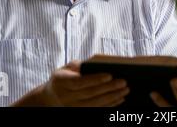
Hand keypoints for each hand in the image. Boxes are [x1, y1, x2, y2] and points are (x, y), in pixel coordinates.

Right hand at [14, 60, 129, 105]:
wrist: (51, 97)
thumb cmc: (63, 77)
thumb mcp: (66, 68)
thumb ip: (79, 65)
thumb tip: (96, 63)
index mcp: (60, 82)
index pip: (79, 82)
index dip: (94, 79)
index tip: (110, 75)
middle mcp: (65, 97)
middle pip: (89, 94)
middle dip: (108, 88)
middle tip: (124, 82)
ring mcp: (72, 107)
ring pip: (95, 104)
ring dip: (112, 98)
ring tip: (125, 90)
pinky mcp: (79, 113)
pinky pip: (96, 110)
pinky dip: (110, 105)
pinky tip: (120, 99)